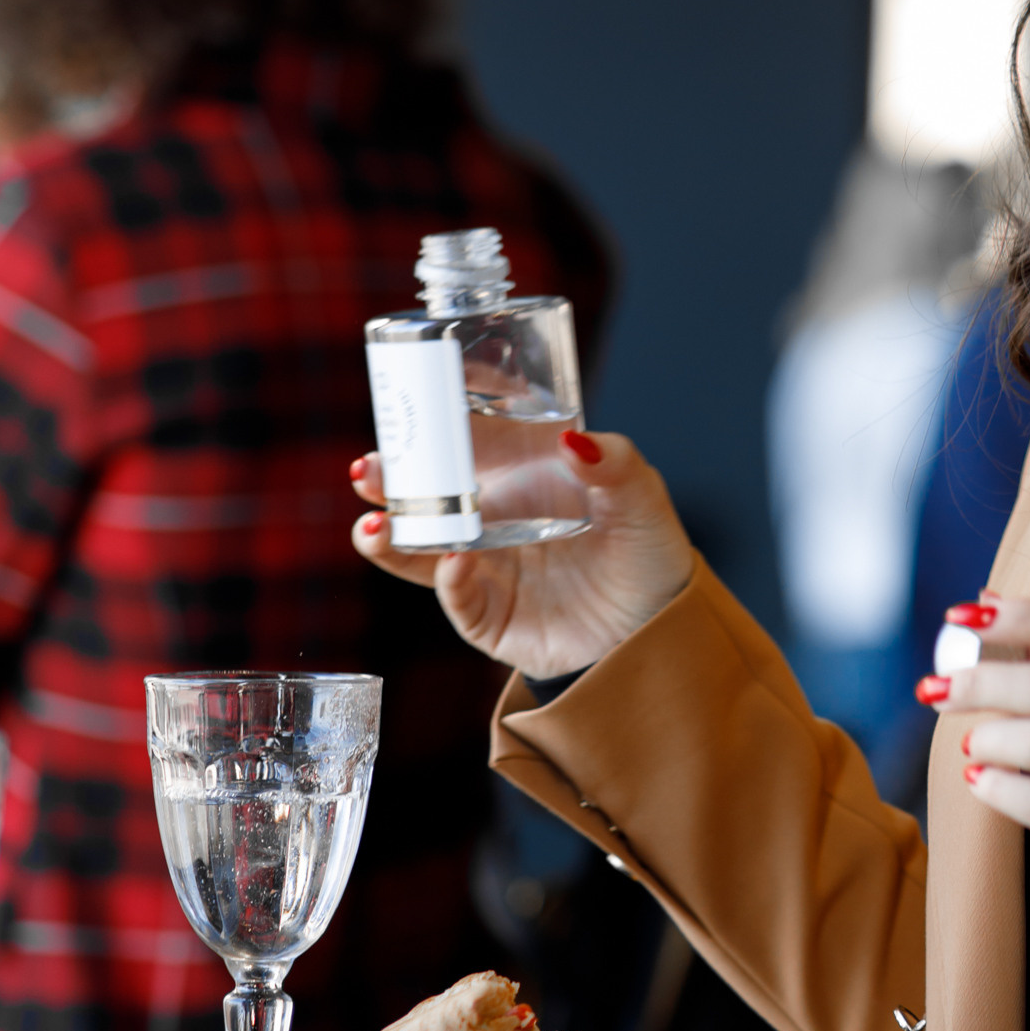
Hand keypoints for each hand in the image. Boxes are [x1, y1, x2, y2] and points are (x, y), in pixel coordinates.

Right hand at [349, 431, 694, 679]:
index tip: (411, 397)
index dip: (436, 423)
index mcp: (523, 481)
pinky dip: (450, 581)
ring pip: (420, 551)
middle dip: (390, 482)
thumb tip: (573, 440)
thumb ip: (615, 464)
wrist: (661, 633)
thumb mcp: (642, 500)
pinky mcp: (489, 617)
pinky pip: (458, 598)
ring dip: (392, 538)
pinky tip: (455, 563)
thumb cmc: (647, 556)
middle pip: (427, 496)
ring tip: (375, 525)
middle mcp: (494, 521)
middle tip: (368, 469)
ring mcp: (486, 570)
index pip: (469, 443)